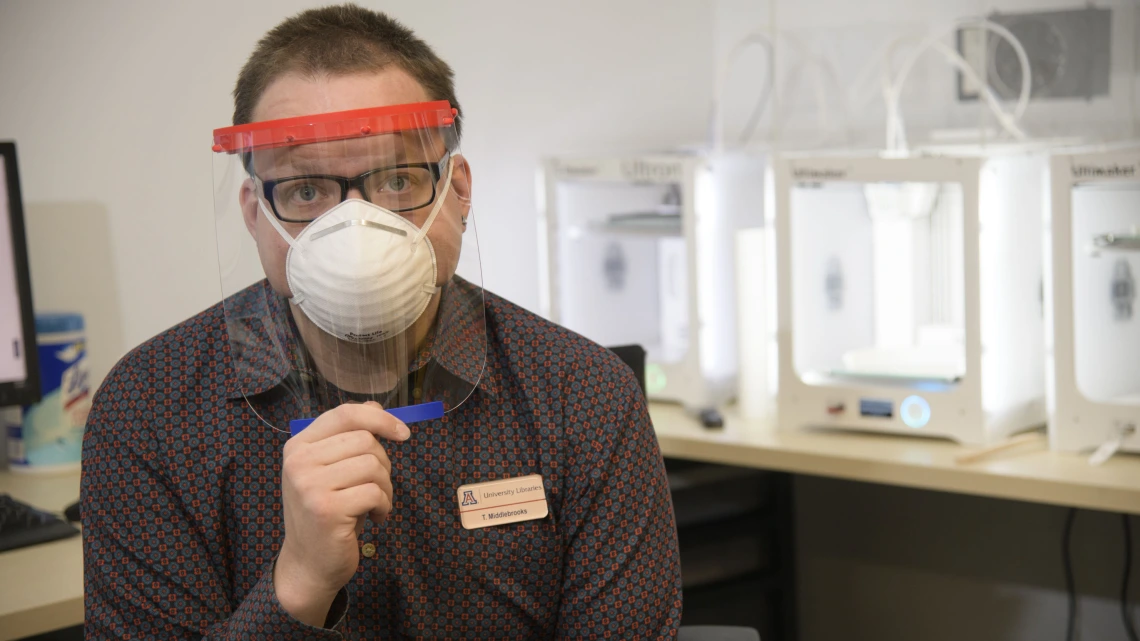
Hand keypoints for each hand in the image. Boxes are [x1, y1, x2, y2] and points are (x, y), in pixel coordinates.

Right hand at [273, 402, 409, 625]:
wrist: (309, 563)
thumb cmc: (328, 513)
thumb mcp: (331, 471)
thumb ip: (348, 439)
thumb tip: (376, 407)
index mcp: (298, 446)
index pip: (344, 414)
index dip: (379, 418)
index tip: (403, 433)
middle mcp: (299, 462)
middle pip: (364, 440)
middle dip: (384, 464)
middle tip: (378, 488)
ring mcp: (310, 485)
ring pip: (373, 465)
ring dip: (385, 487)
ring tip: (376, 505)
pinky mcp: (327, 509)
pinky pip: (375, 493)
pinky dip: (384, 506)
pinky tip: (375, 518)